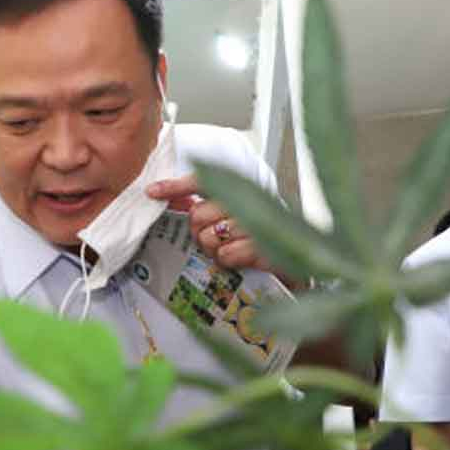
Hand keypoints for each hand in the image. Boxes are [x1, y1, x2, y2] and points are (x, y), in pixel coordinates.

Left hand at [147, 174, 269, 271]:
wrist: (297, 266)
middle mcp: (251, 201)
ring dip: (215, 249)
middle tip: (212, 239)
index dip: (176, 186)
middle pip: (200, 214)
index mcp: (242, 191)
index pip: (203, 182)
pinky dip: (229, 260)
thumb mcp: (234, 222)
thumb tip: (173, 201)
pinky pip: (229, 253)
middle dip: (200, 232)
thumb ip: (207, 210)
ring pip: (212, 236)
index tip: (152, 192)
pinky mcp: (267, 248)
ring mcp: (261, 224)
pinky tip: (239, 260)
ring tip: (228, 250)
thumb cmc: (261, 243)